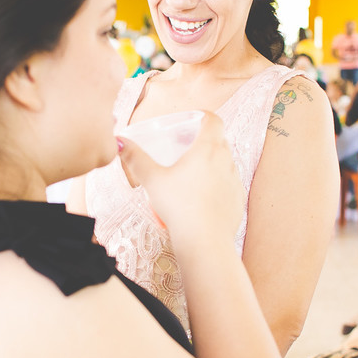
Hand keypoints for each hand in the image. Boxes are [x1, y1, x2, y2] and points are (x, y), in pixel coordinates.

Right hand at [118, 111, 241, 242]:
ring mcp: (235, 181)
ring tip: (193, 173)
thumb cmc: (178, 207)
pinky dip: (218, 184)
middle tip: (186, 147)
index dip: (204, 116)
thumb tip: (118, 142)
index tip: (193, 119)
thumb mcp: (152, 180)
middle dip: (205, 140)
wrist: (204, 241)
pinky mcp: (238, 200)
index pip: (214, 120)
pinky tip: (203, 196)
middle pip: (220, 140)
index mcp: (208, 149)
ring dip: (213, 162)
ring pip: (225, 163)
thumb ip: (135, 158)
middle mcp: (226, 161)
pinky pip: (229, 185)